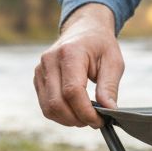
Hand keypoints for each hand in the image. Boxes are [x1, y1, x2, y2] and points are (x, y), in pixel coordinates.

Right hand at [34, 3, 123, 127]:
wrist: (84, 28)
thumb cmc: (100, 44)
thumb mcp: (113, 62)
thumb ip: (109, 87)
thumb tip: (109, 111)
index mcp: (70, 53)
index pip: (72, 91)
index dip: (85, 112)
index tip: (100, 120)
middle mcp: (50, 60)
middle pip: (57, 103)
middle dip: (77, 119)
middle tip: (94, 121)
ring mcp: (40, 69)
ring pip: (48, 108)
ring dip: (68, 120)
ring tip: (85, 117)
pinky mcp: (38, 78)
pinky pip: (45, 105)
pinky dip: (60, 114)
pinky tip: (75, 111)